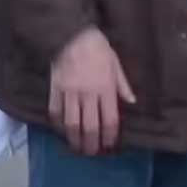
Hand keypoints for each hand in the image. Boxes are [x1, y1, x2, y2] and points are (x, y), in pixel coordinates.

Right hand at [48, 27, 136, 154]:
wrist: (71, 34)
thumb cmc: (97, 47)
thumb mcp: (116, 63)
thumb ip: (122, 84)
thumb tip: (131, 102)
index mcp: (106, 89)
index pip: (109, 120)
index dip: (110, 136)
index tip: (110, 145)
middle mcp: (88, 95)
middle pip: (90, 126)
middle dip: (91, 143)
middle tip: (92, 152)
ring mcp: (70, 93)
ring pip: (72, 123)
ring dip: (74, 139)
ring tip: (76, 147)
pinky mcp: (55, 89)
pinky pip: (55, 110)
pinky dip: (57, 123)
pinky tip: (61, 130)